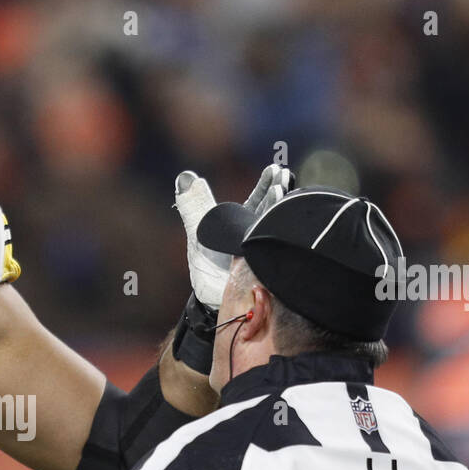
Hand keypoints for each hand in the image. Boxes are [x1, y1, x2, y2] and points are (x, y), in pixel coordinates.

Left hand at [173, 163, 293, 309]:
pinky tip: (282, 220)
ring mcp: (264, 250)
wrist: (211, 300)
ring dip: (280, 207)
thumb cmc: (206, 267)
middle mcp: (257, 234)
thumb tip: (185, 177)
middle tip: (283, 175)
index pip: (259, 199)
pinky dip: (278, 233)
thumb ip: (195, 205)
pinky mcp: (268, 266)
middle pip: (271, 209)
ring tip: (283, 189)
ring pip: (276, 225)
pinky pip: (276, 248)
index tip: (274, 169)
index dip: (267, 184)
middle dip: (279, 191)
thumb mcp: (198, 232)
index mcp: (244, 224)